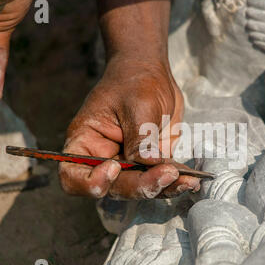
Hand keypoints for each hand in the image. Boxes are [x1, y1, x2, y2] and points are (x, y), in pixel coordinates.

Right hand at [58, 57, 200, 199]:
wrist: (152, 75)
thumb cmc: (135, 81)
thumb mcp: (137, 104)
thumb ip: (140, 138)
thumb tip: (149, 165)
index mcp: (86, 142)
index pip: (73, 176)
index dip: (91, 182)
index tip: (115, 167)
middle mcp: (103, 160)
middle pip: (114, 188)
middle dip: (141, 186)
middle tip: (168, 173)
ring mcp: (128, 166)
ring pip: (140, 190)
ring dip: (163, 189)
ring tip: (187, 180)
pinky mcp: (149, 166)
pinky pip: (159, 182)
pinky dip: (175, 183)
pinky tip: (191, 180)